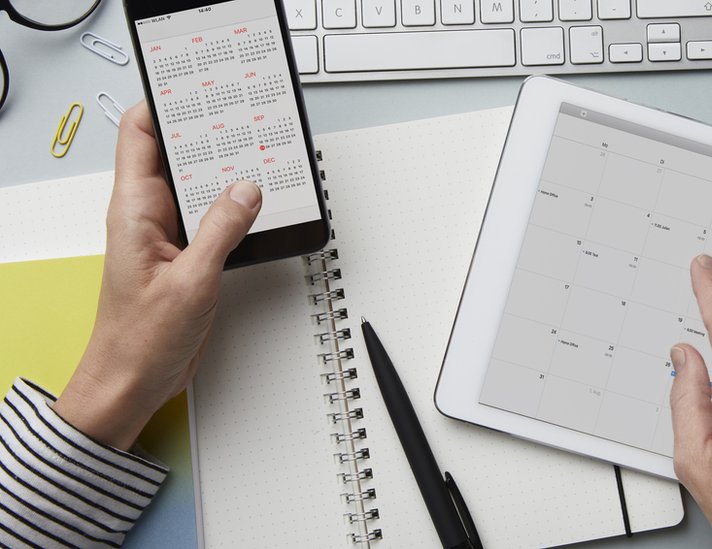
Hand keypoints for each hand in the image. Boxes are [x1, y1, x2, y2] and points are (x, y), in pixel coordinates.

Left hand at [52, 102, 261, 449]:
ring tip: (260, 158)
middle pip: (178, 154)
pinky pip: (216, 217)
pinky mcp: (190, 255)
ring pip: (202, 186)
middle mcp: (149, 215)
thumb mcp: (188, 283)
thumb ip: (220, 231)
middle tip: (244, 118)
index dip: (165, 103)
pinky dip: (238, 208)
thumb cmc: (139, 341)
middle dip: (210, 134)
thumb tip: (246, 190)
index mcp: (134, 210)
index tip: (199, 87)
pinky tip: (260, 206)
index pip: (140, 135)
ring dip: (230, 174)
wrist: (135, 382)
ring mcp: (170, 234)